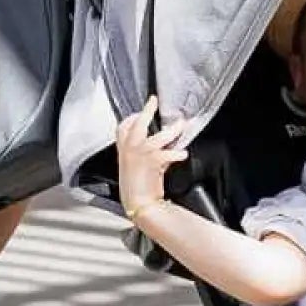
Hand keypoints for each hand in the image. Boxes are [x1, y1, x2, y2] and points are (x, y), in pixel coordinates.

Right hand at [114, 95, 187, 222]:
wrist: (138, 203)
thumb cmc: (136, 187)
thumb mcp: (133, 166)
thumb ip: (142, 152)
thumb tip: (159, 142)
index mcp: (122, 149)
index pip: (123, 127)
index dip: (132, 117)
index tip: (140, 112)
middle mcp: (129, 148)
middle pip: (137, 123)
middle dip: (147, 110)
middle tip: (153, 102)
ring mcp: (141, 153)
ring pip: (160, 136)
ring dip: (173, 130)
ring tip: (181, 125)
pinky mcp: (154, 161)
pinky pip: (170, 153)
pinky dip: (178, 153)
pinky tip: (183, 153)